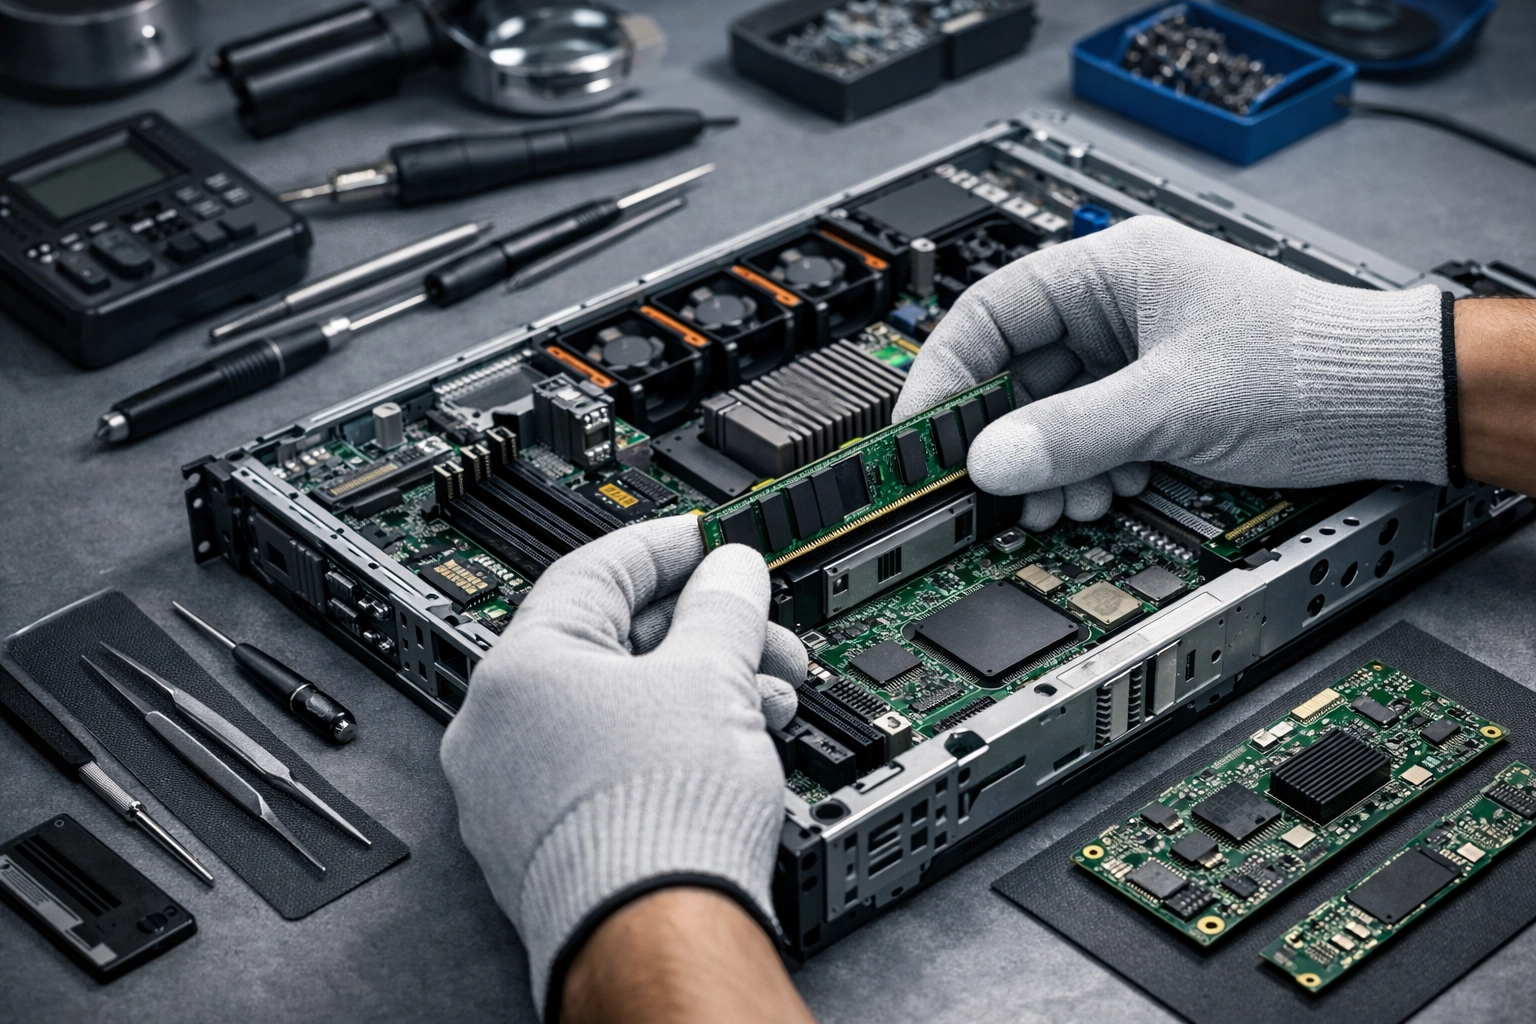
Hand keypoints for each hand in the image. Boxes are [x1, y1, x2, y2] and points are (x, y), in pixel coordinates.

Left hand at [440, 515, 806, 1017]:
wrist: (655, 938)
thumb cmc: (660, 824)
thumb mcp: (713, 677)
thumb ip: (723, 607)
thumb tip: (729, 572)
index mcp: (518, 669)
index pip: (595, 569)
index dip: (667, 545)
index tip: (711, 539)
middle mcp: (499, 727)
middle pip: (611, 640)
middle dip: (702, 629)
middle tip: (759, 626)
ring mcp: (516, 790)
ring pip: (616, 705)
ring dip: (699, 686)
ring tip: (768, 696)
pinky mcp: (547, 839)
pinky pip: (610, 760)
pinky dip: (671, 739)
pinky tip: (732, 742)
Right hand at [891, 216, 1449, 529]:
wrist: (1394, 407)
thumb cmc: (1309, 367)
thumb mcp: (1173, 404)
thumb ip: (1072, 434)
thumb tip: (989, 461)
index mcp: (1111, 270)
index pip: (990, 311)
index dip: (945, 373)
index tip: (920, 433)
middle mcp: (1115, 307)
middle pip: (1016, 372)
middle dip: (1004, 437)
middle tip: (985, 487)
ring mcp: (1134, 356)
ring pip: (1051, 413)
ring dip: (1046, 465)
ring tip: (1056, 503)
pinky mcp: (1154, 400)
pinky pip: (1088, 437)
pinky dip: (1084, 472)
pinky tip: (1101, 495)